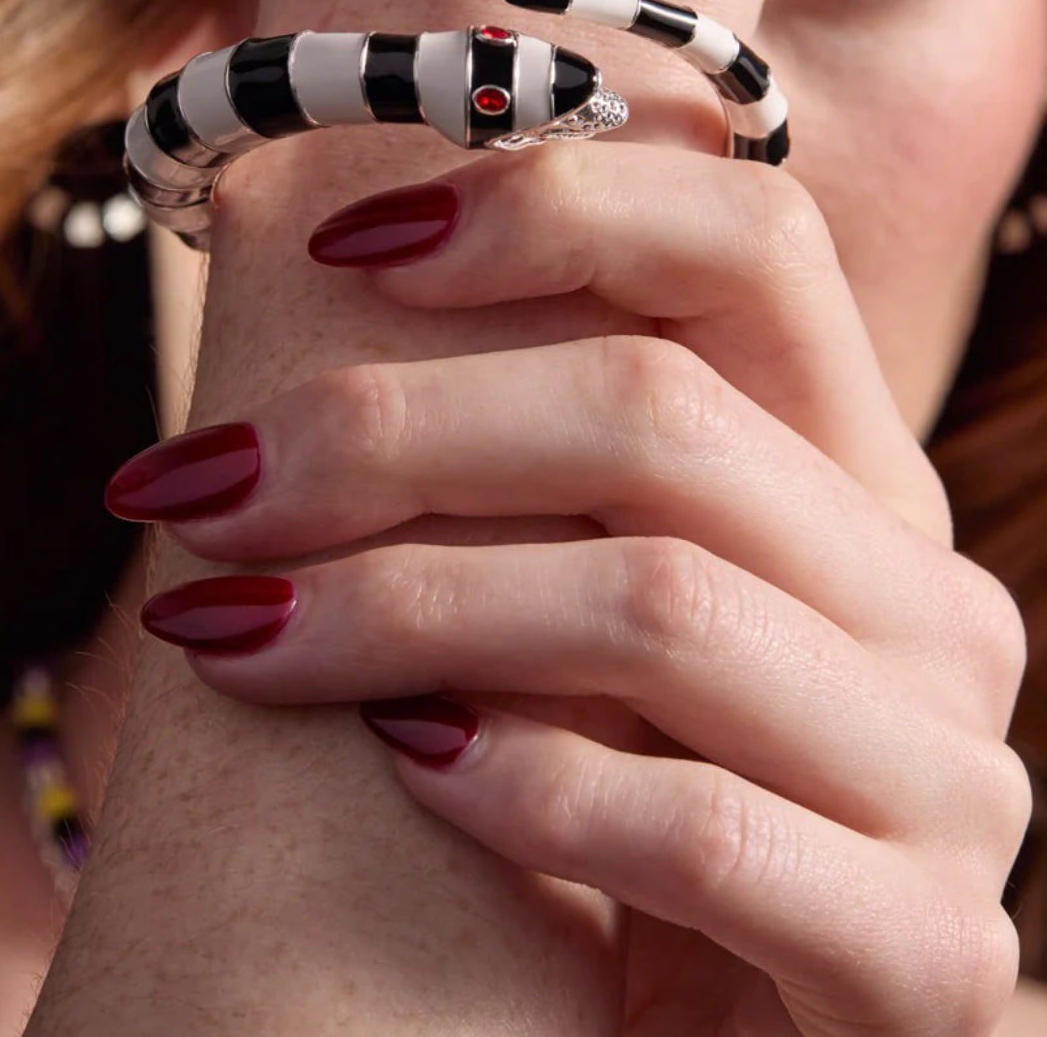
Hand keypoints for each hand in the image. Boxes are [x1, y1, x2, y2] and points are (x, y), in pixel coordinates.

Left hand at [117, 144, 1031, 1036]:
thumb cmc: (625, 795)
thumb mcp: (592, 603)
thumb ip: (538, 468)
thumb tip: (336, 272)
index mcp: (857, 480)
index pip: (756, 240)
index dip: (556, 204)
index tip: (352, 247)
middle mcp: (928, 598)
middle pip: (660, 415)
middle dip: (396, 432)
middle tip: (205, 486)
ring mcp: (949, 775)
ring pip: (656, 605)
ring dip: (407, 610)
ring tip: (236, 630)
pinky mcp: (925, 949)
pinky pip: (696, 824)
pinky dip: (522, 785)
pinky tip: (410, 772)